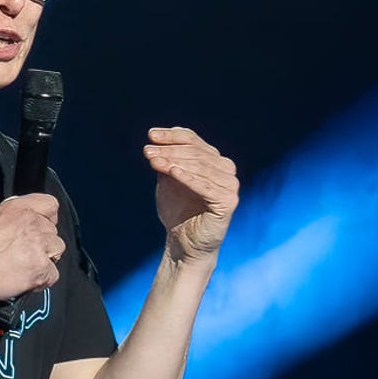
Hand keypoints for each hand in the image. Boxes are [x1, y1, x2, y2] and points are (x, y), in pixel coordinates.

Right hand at [0, 193, 65, 303]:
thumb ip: (13, 214)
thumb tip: (26, 215)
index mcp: (18, 208)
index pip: (50, 204)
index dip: (47, 218)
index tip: (41, 228)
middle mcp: (31, 222)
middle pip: (54, 231)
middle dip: (43, 243)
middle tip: (24, 253)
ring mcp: (38, 244)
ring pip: (57, 250)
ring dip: (45, 260)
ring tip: (24, 266)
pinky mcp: (41, 267)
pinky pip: (53, 274)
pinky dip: (42, 280)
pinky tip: (25, 279)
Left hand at [144, 127, 238, 265]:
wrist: (183, 243)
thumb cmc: (177, 210)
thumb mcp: (168, 180)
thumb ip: (166, 160)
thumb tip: (154, 139)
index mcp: (214, 160)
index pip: (193, 140)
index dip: (172, 136)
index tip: (151, 135)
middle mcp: (226, 169)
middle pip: (195, 152)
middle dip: (169, 150)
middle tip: (147, 151)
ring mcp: (230, 185)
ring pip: (200, 167)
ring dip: (174, 162)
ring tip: (153, 161)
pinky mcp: (228, 202)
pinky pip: (206, 187)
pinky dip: (188, 178)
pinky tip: (172, 172)